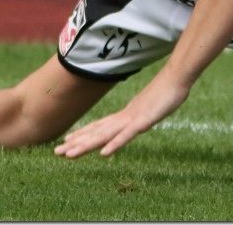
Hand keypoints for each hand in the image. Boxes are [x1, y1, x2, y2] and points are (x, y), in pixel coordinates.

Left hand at [54, 71, 188, 158]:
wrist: (175, 78)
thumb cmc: (165, 93)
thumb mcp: (149, 108)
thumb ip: (139, 114)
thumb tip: (132, 119)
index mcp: (124, 116)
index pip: (99, 127)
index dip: (82, 135)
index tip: (66, 142)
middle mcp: (123, 117)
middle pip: (96, 132)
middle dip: (76, 143)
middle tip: (57, 152)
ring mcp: (132, 119)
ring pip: (105, 135)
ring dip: (86, 145)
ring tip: (69, 154)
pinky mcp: (143, 121)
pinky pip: (127, 135)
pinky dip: (114, 144)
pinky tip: (103, 153)